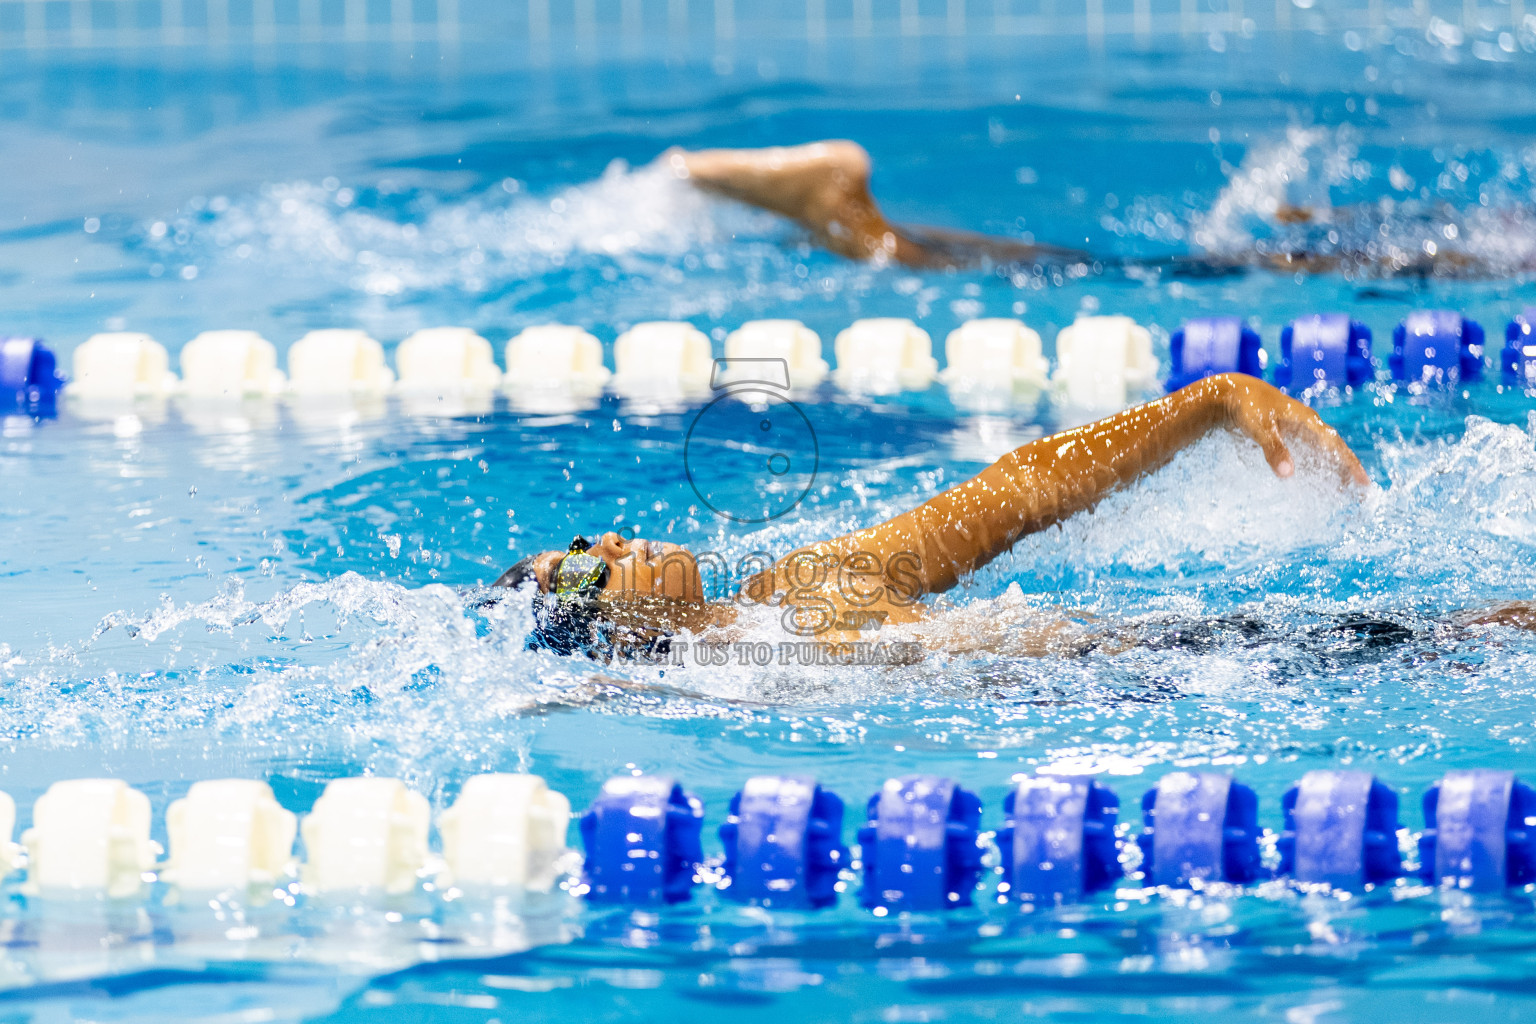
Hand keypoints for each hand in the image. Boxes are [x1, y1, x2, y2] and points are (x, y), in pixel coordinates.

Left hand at [1214, 374, 1369, 486]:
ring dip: (1332, 469)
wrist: (1232, 393)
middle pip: (1333, 449)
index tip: (1364, 482)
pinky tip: (1316, 479)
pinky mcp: (1286, 434)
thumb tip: (1288, 474)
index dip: (1350, 464)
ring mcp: (1297, 429)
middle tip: (1360, 492)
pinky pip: (1308, 452)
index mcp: (1307, 420)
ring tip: (1343, 490)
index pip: (1335, 445)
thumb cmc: (1247, 408)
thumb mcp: (1260, 428)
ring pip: (1322, 452)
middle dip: (1347, 469)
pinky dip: (1315, 466)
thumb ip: (1274, 449)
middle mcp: (1307, 424)